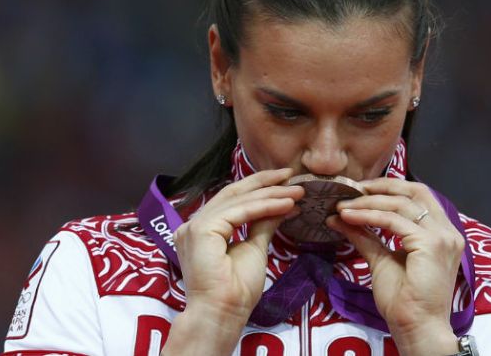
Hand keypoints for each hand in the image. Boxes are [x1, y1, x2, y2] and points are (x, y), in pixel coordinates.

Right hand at [172, 168, 304, 321]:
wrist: (224, 314)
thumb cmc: (236, 291)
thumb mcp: (255, 248)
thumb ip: (263, 224)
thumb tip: (282, 205)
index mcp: (203, 229)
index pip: (232, 199)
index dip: (259, 187)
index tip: (286, 181)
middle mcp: (194, 224)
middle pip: (234, 193)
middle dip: (265, 182)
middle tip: (291, 174)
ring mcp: (194, 226)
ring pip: (239, 201)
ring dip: (271, 194)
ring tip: (296, 191)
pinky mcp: (201, 230)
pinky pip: (240, 212)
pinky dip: (265, 206)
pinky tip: (286, 204)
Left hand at [326, 178, 462, 352]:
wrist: (417, 327)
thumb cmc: (404, 300)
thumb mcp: (381, 260)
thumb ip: (366, 236)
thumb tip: (340, 217)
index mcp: (442, 233)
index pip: (419, 196)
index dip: (391, 187)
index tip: (362, 190)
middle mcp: (447, 230)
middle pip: (415, 191)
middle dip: (383, 186)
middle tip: (353, 189)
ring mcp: (442, 236)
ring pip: (400, 204)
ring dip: (368, 202)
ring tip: (343, 207)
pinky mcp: (430, 244)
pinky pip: (393, 221)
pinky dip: (368, 216)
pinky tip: (349, 217)